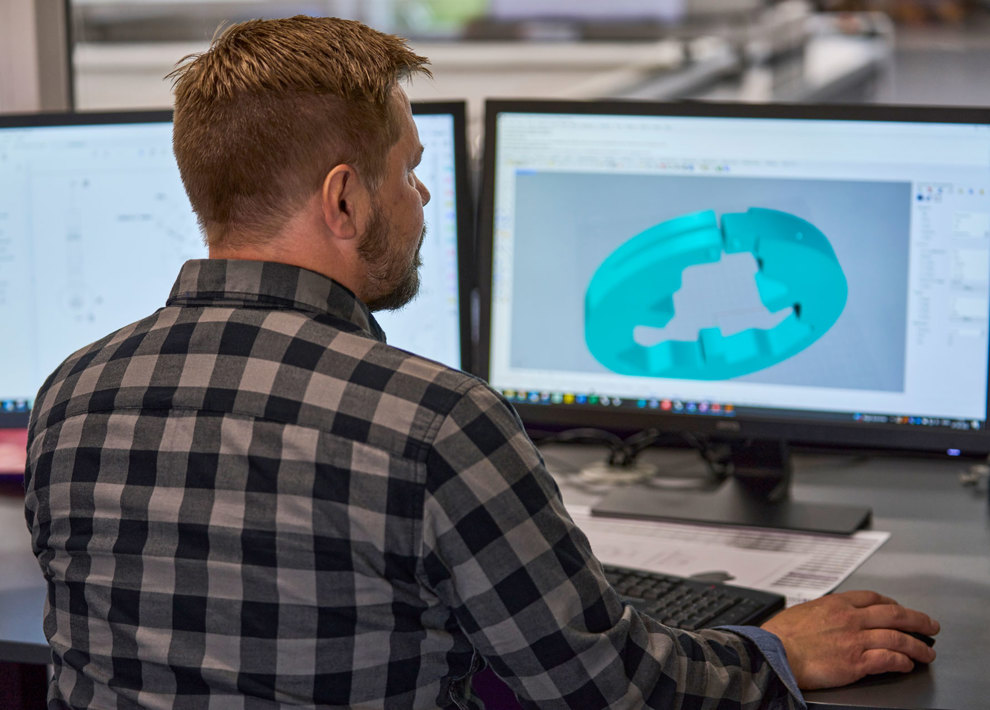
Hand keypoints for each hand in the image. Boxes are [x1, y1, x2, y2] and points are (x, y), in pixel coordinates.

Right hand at [760, 590, 938, 689]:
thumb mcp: (802, 611)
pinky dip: (902, 662)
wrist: (773, 652)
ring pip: (897, 638)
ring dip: (917, 645)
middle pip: (894, 615)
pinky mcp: (855, 663)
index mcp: (836, 604)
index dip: (892, 603)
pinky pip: (888, 660)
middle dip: (917, 620)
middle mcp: (850, 619)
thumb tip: (828, 618)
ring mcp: (855, 640)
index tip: (900, 608)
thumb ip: (822, 613)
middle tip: (930, 626)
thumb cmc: (780, 635)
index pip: (873, 598)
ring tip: (927, 652)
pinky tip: (907, 664)